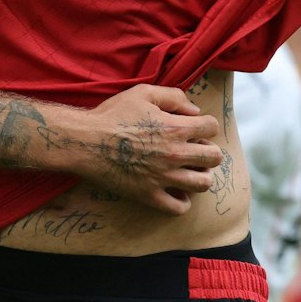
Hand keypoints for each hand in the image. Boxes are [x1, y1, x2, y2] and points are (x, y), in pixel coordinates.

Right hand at [78, 85, 223, 214]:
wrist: (85, 141)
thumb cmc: (112, 114)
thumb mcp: (143, 93)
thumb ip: (173, 97)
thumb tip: (195, 110)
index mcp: (175, 128)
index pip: (212, 127)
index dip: (205, 125)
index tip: (194, 128)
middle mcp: (175, 154)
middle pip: (214, 157)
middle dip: (208, 151)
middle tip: (194, 150)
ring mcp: (163, 177)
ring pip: (203, 184)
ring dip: (200, 176)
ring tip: (188, 171)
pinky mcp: (149, 195)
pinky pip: (179, 207)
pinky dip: (182, 201)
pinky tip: (175, 190)